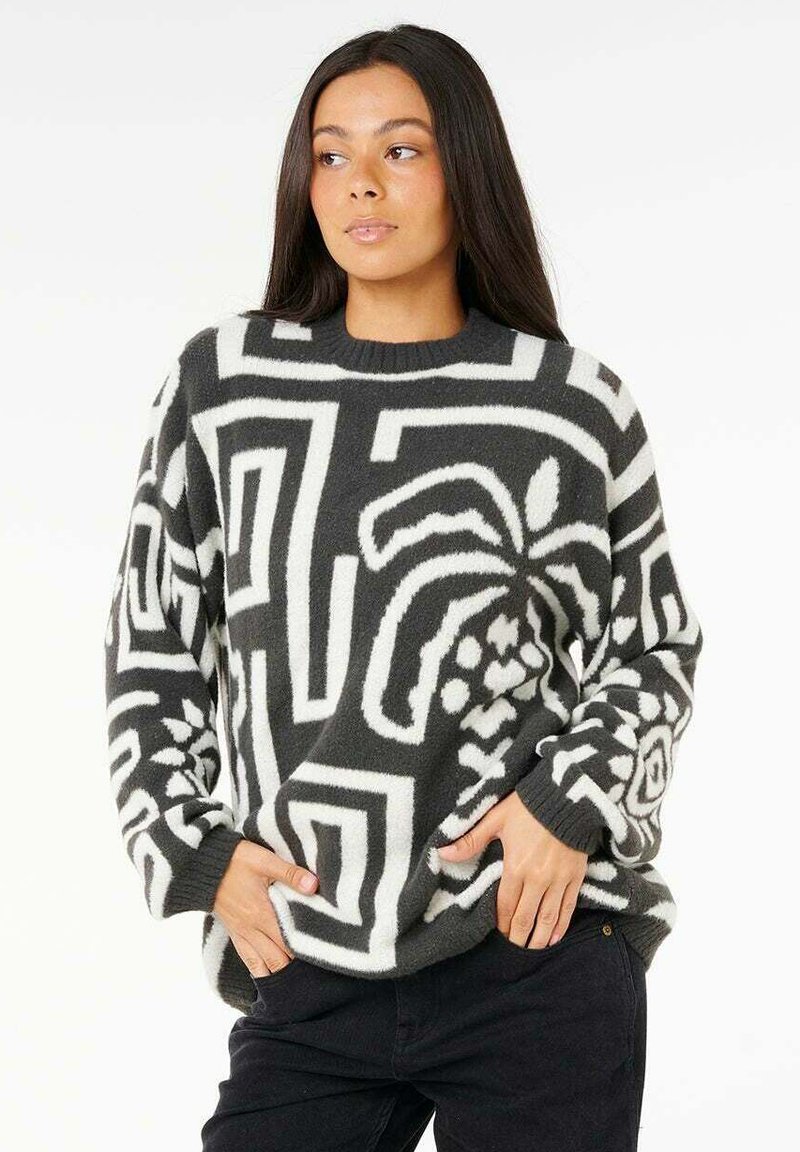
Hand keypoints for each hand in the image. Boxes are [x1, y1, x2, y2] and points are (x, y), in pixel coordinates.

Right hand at [212, 839, 317, 975]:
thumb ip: (290, 874)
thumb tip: (314, 886)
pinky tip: (269, 974)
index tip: (321, 957)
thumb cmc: (235, 861)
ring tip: (295, 978)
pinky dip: (260, 970)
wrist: (203, 866)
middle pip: (278, 961)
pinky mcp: (234, 933)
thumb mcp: (264, 861)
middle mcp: (252, 929)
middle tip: (313, 971)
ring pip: (262, 965)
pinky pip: (248, 959)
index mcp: (263, 914)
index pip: (289, 943)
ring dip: (278, 972)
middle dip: (294, 968)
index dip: (305, 953)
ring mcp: (242, 933)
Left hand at [437, 791, 588, 949]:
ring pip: (547, 918)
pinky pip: (567, 907)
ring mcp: (558, 880)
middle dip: (518, 937)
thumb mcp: (496, 819)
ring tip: (533, 949)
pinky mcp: (575, 877)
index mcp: (515, 867)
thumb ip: (470, 840)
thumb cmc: (528, 807)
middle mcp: (537, 879)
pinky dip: (561, 925)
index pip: (505, 906)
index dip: (501, 924)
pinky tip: (555, 936)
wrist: (567, 797)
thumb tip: (442, 852)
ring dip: (539, 938)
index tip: (499, 934)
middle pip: (525, 918)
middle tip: (514, 949)